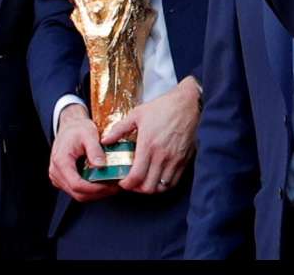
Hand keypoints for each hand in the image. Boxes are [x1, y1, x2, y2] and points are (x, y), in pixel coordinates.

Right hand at [49, 104, 119, 202]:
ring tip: (112, 185)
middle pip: (78, 194)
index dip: (95, 189)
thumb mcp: (89, 134)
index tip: (110, 185)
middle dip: (99, 193)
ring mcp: (58, 178)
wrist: (69, 127)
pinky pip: (77, 191)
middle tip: (116, 187)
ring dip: (96, 193)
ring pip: (78, 195)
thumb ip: (94, 150)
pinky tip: (103, 183)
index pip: (77, 185)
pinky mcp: (63, 180)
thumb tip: (101, 166)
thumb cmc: (78, 129)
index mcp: (61, 162)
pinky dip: (91, 190)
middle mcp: (56, 172)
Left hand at [100, 77, 201, 194]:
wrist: (188, 104)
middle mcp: (162, 156)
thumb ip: (119, 129)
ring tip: (144, 182)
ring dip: (150, 188)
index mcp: (148, 145)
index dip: (127, 184)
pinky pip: (174, 182)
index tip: (122, 182)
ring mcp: (175, 160)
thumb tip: (105, 141)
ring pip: (161, 188)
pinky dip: (163, 185)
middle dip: (137, 189)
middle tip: (131, 183)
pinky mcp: (185, 160)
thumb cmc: (162, 107)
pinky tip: (157, 178)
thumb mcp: (137, 114)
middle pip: (148, 187)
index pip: (136, 176)